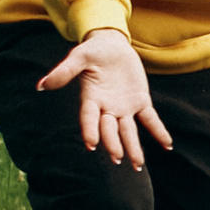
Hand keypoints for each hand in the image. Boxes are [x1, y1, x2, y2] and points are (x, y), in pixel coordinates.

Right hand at [36, 27, 169, 171]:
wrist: (112, 45)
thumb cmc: (93, 51)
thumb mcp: (79, 57)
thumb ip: (64, 72)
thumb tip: (41, 85)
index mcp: (90, 98)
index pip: (89, 117)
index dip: (89, 130)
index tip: (91, 144)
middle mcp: (107, 108)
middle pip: (109, 129)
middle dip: (113, 143)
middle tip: (117, 158)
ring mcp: (124, 107)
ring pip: (129, 130)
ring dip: (133, 147)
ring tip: (137, 164)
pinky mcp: (140, 102)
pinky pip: (150, 119)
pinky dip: (158, 131)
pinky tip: (167, 144)